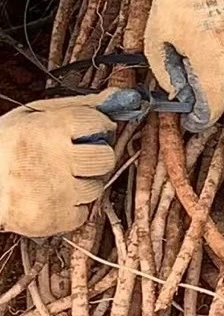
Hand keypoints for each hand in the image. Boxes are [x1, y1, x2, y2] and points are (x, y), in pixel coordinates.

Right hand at [0, 90, 141, 236]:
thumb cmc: (6, 147)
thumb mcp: (35, 115)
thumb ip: (81, 105)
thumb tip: (121, 97)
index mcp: (50, 128)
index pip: (100, 122)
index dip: (97, 126)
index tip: (88, 131)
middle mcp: (55, 159)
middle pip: (105, 158)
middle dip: (94, 158)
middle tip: (74, 158)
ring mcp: (54, 191)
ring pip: (95, 187)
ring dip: (81, 184)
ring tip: (54, 179)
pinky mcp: (51, 218)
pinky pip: (82, 213)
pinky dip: (70, 208)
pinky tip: (51, 198)